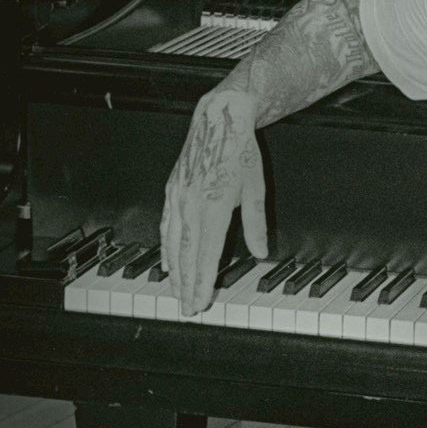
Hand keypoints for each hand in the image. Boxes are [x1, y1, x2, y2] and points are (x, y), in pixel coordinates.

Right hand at [160, 87, 267, 313]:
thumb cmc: (241, 151)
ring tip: (176, 292)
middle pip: (186, 254)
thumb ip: (256, 222)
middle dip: (186, 284)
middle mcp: (191, 203)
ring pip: (172, 242)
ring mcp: (178, 197)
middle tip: (187, 308)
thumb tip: (260, 252)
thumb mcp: (257, 187)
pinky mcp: (171, 190)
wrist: (219, 119)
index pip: (206, 253)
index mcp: (215, 205)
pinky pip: (166, 225)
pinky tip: (167, 262)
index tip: (200, 301)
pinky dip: (166, 247)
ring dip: (174, 271)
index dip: (202, 281)